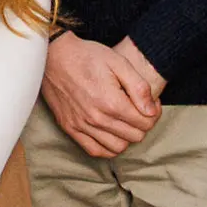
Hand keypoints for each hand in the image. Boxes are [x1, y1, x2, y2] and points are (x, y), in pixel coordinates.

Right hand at [41, 33, 161, 158]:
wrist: (53, 55)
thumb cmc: (87, 56)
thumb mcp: (119, 63)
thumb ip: (140, 88)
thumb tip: (151, 111)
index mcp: (111, 102)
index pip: (146, 123)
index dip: (153, 113)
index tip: (149, 103)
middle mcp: (97, 119)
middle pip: (135, 136)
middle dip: (142, 124)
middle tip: (138, 109)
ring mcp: (81, 125)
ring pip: (117, 147)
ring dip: (126, 136)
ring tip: (124, 120)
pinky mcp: (69, 127)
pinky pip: (95, 150)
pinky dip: (107, 147)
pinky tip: (110, 133)